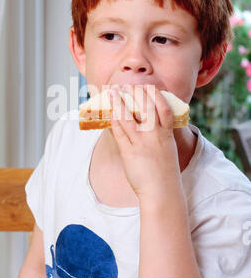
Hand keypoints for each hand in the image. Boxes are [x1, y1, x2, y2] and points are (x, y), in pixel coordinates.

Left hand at [109, 84, 181, 199]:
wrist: (162, 191)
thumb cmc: (164, 171)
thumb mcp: (167, 149)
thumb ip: (161, 135)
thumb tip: (151, 123)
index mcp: (166, 134)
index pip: (163, 108)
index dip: (154, 94)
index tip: (147, 86)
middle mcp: (155, 136)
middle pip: (145, 108)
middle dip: (135, 94)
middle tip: (126, 85)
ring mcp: (142, 143)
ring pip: (129, 117)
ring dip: (119, 103)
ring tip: (112, 93)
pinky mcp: (129, 152)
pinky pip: (120, 132)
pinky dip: (114, 120)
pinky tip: (109, 113)